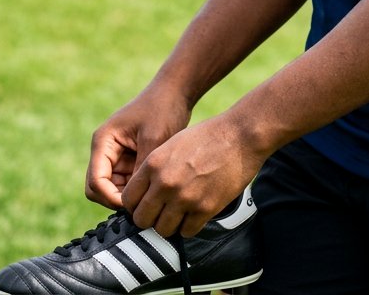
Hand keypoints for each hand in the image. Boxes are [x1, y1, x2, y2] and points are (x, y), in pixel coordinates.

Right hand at [85, 84, 192, 210]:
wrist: (175, 92)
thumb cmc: (163, 108)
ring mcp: (116, 156)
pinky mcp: (129, 160)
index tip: (134, 204)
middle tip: (142, 204)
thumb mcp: (154, 139)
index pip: (96, 182)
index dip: (110, 198)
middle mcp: (105, 151)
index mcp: (103, 142)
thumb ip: (142, 169)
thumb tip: (135, 200)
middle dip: (117, 200)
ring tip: (151, 196)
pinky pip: (126, 184)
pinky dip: (137, 190)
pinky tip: (155, 189)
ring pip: (113, 190)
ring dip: (128, 196)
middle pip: (99, 189)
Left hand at [120, 112, 264, 237]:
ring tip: (179, 213)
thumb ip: (154, 168)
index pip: (128, 199)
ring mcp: (185, 198)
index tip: (145, 203)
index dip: (135, 205)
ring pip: (163, 230)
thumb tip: (143, 191)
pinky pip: (187, 232)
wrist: (240, 135)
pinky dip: (189, 226)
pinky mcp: (205, 208)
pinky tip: (195, 213)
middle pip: (142, 219)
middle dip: (150, 218)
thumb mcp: (172, 143)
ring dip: (169, 224)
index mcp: (154, 164)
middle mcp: (165, 183)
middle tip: (161, 212)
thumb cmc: (207, 136)